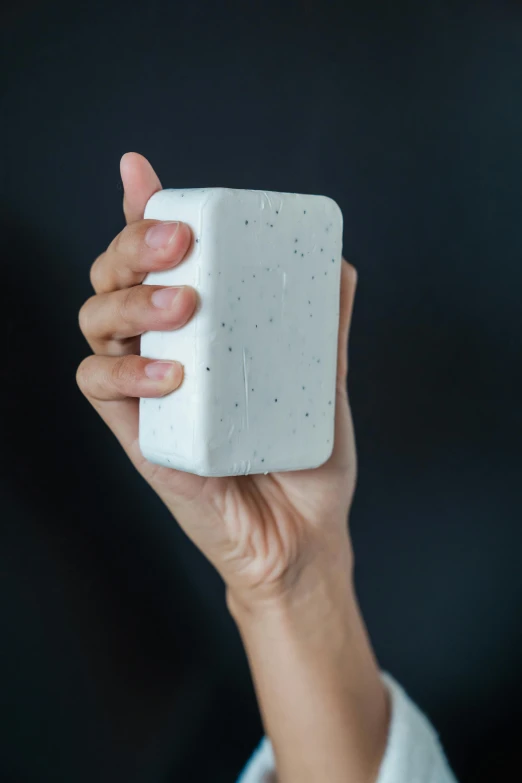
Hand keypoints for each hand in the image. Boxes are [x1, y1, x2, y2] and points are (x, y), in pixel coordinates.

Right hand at [77, 152, 357, 607]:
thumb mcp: (321, 380)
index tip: (141, 171)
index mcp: (200, 329)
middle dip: (134, 243)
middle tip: (182, 240)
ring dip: (129, 299)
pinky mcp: (135, 432)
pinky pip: (98, 386)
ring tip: (184, 304)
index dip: (141, 210)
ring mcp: (144, 388)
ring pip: (95, 319)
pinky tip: (171, 373)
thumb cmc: (304, 457)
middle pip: (114, 275)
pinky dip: (125, 370)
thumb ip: (323, 324)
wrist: (300, 533)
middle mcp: (163, 348)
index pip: (158, 259)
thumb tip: (339, 262)